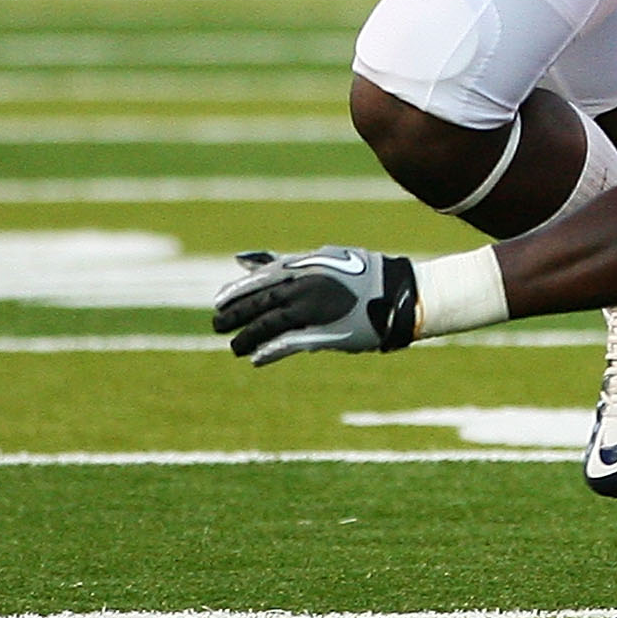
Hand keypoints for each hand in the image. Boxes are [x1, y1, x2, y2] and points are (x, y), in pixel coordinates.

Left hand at [211, 246, 416, 364]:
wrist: (399, 294)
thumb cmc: (360, 275)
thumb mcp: (322, 261)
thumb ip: (282, 263)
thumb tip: (241, 258)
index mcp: (307, 266)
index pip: (260, 279)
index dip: (236, 291)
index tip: (218, 302)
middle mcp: (307, 287)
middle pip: (260, 304)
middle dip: (234, 315)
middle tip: (217, 325)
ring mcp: (316, 311)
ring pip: (269, 325)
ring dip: (248, 337)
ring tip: (236, 347)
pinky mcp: (326, 333)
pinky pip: (289, 344)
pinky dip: (270, 352)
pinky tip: (257, 359)